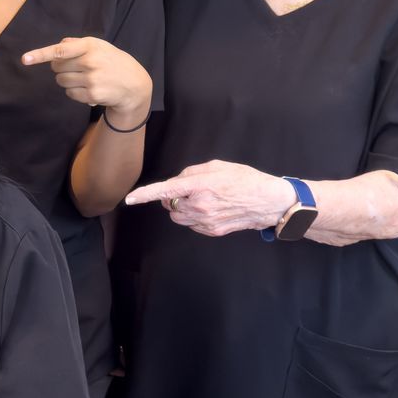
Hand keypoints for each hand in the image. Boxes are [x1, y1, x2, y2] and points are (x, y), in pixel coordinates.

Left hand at [21, 37, 151, 125]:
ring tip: (85, 78)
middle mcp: (90, 62)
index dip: (40, 55)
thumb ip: (77, 43)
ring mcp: (91, 79)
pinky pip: (69, 93)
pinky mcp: (91, 95)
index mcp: (90, 46)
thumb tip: (59, 45)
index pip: (60, 50)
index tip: (25, 59)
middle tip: (77, 67)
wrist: (134, 84)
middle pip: (57, 67)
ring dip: (68, 80)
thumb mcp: (99, 46)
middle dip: (61, 68)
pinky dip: (75, 92)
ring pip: (61, 81)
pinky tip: (89, 88)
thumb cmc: (112, 61)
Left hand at [125, 160, 292, 236]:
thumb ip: (192, 172)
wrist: (268, 202)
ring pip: (178, 217)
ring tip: (203, 199)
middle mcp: (200, 205)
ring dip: (182, 208)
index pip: (165, 191)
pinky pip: (191, 224)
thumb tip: (178, 181)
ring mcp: (205, 221)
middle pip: (170, 205)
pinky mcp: (211, 231)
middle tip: (192, 189)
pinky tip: (211, 209)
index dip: (145, 195)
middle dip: (174, 198)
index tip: (129, 199)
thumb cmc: (246, 180)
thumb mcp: (218, 166)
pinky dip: (194, 217)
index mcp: (200, 185)